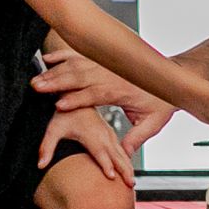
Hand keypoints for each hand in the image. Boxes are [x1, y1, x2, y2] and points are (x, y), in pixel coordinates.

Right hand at [32, 48, 176, 153]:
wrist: (171, 80)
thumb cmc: (162, 102)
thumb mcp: (153, 123)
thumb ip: (137, 138)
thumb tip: (125, 153)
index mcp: (123, 90)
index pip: (97, 94)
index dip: (78, 99)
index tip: (59, 105)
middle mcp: (113, 75)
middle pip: (81, 76)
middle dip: (58, 81)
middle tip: (38, 88)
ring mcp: (107, 66)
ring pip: (77, 65)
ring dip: (55, 70)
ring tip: (37, 78)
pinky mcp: (103, 61)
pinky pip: (80, 55)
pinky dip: (63, 55)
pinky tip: (47, 58)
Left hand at [39, 107, 135, 186]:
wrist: (75, 96)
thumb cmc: (65, 114)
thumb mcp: (53, 129)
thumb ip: (46, 147)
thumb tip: (40, 165)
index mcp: (92, 134)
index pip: (100, 152)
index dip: (106, 165)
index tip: (111, 178)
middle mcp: (103, 135)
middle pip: (117, 156)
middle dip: (124, 171)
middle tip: (130, 186)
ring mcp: (109, 135)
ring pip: (122, 154)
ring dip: (128, 167)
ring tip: (132, 183)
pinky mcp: (110, 135)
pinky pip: (121, 150)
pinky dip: (126, 161)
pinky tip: (128, 170)